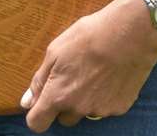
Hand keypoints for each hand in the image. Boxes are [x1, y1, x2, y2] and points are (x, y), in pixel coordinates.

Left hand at [20, 0, 156, 130]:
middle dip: (65, 104)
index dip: (37, 114)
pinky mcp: (120, 106)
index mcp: (58, 96)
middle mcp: (78, 109)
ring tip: (96, 72)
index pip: (37, 123)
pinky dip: (107, 95)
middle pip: (64, 118)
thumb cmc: (89, 36)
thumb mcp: (56, 50)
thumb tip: (26, 102)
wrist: (129, 33)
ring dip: (87, 99)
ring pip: (87, 112)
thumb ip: (40, 80)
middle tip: (74, 78)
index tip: (43, 102)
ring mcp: (101, 110)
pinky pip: (107, 106)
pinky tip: (111, 74)